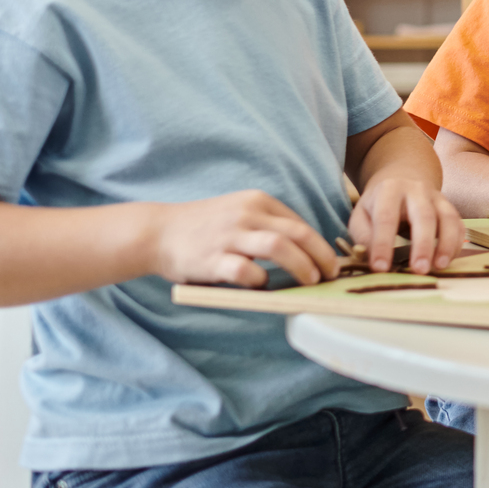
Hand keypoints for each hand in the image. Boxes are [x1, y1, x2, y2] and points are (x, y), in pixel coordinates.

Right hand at [147, 190, 339, 288]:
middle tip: (331, 274)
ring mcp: (228, 235)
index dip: (320, 245)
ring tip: (311, 281)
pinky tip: (263, 285)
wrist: (156, 232)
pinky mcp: (211, 258)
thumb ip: (267, 225)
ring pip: (278, 247)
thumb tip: (307, 251)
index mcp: (257, 201)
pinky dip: (260, 279)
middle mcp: (246, 214)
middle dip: (321, 256)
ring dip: (301, 266)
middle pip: (297, 234)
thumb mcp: (239, 213)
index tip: (330, 262)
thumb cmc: (203, 228)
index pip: (299, 223)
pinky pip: (245, 270)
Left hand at [348, 175, 465, 274]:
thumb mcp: (361, 214)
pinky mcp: (450, 207)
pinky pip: (458, 225)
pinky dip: (456, 244)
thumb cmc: (379, 203)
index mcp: (390, 190)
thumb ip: (363, 235)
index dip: (383, 244)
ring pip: (448, 219)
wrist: (403, 177)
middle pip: (424, 216)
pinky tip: (446, 261)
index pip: (386, 218)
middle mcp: (417, 190)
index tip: (380, 268)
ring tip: (439, 267)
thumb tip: (372, 259)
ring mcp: (437, 197)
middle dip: (423, 245)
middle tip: (419, 270)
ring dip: (446, 244)